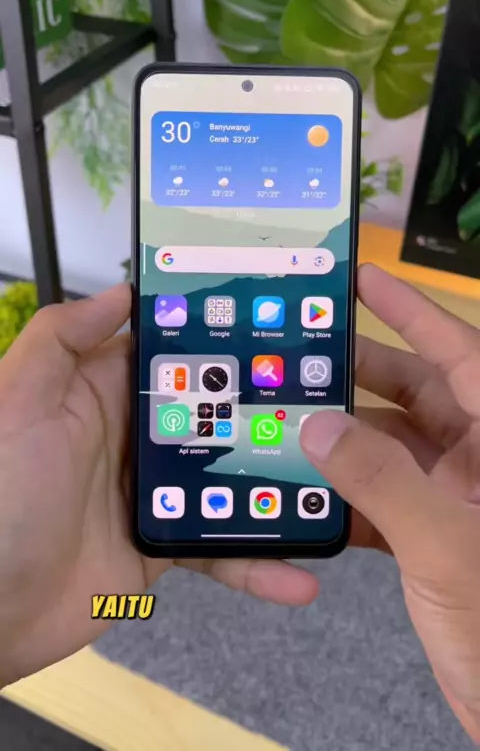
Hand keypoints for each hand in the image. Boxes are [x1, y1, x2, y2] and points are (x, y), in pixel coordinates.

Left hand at [0, 286, 317, 687]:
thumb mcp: (17, 400)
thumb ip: (61, 339)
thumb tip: (122, 292)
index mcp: (102, 392)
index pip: (172, 351)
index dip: (219, 334)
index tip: (278, 320)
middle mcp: (134, 436)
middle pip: (215, 412)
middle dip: (269, 406)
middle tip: (333, 400)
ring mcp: (153, 492)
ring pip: (230, 479)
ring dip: (277, 485)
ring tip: (333, 484)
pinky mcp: (162, 546)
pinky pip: (220, 549)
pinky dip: (258, 564)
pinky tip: (299, 574)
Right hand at [301, 265, 479, 742]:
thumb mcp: (447, 544)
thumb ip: (381, 481)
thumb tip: (317, 425)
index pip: (463, 355)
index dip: (415, 312)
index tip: (365, 280)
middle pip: (421, 397)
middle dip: (363, 374)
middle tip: (303, 354)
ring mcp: (461, 502)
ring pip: (395, 450)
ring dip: (345, 442)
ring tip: (287, 421)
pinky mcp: (439, 539)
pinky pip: (386, 500)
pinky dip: (348, 495)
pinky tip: (306, 491)